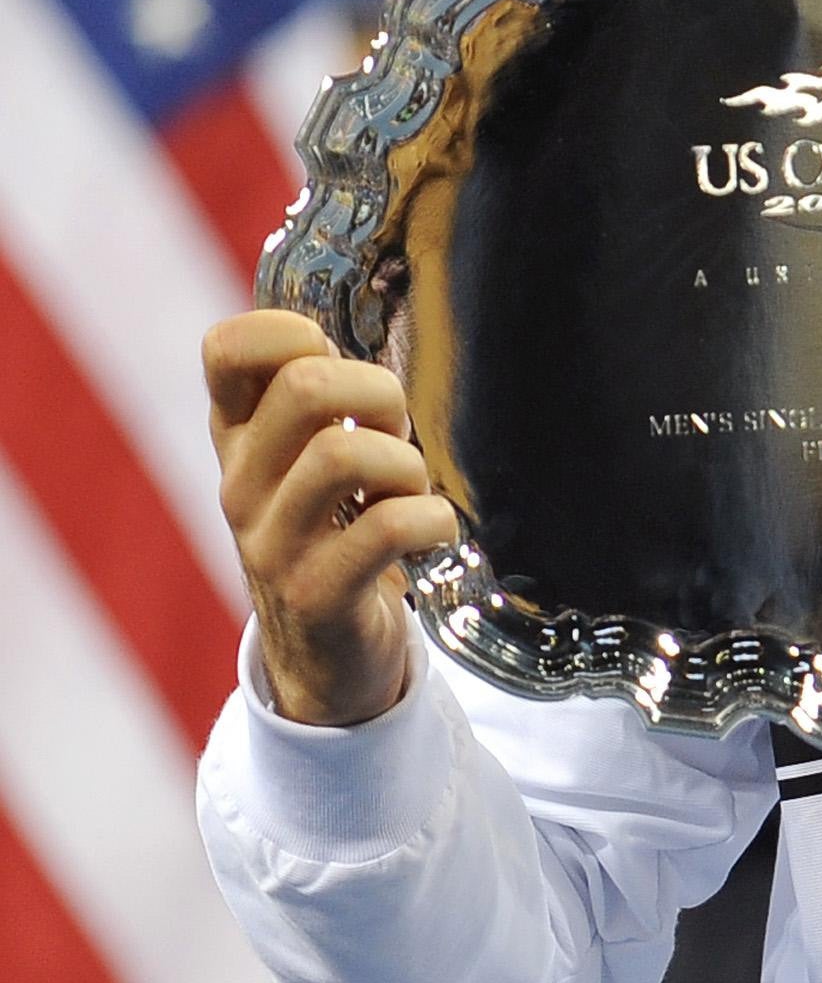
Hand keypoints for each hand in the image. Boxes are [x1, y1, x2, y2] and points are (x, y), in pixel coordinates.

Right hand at [204, 309, 460, 727]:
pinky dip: (433, 521)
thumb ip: (318, 397)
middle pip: (307, 387)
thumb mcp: (305, 458)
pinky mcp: (317, 593)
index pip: (227, 346)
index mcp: (236, 438)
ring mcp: (272, 542)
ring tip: (408, 492)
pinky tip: (431, 535)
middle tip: (394, 435)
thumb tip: (351, 324)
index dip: (296, 334)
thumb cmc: (335, 534)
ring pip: (346, 454)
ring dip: (407, 464)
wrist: (326, 658)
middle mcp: (240, 483)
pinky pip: (387, 527)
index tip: (338, 370)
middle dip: (379, 395)